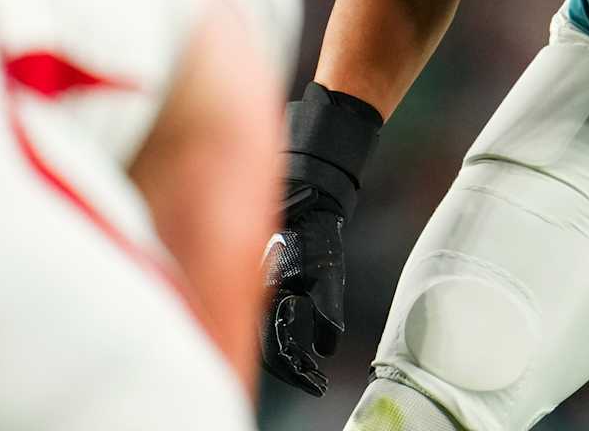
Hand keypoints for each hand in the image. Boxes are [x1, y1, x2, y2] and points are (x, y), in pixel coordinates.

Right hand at [260, 190, 347, 396]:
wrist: (305, 205)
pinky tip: (306, 343)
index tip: (316, 384)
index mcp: (266, 302)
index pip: (274, 352)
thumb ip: (327, 314)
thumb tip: (328, 349)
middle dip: (293, 369)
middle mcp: (259, 303)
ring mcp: (264, 296)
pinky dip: (289, 337)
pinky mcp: (272, 289)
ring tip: (313, 369)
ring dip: (291, 355)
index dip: (295, 373)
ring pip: (271, 337)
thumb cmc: (314, 238)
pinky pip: (274, 322)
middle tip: (317, 382)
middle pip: (270, 349)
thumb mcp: (326, 276)